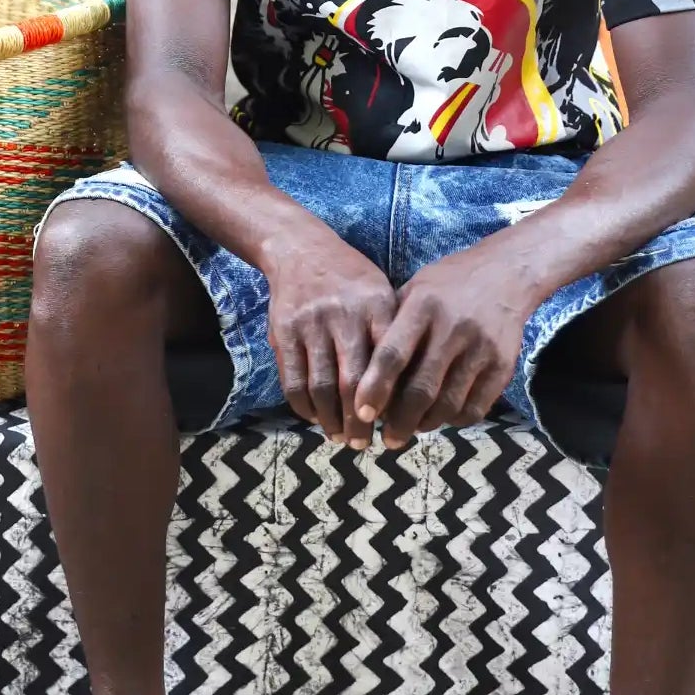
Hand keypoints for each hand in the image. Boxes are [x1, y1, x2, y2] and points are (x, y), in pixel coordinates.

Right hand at [260, 233, 399, 446]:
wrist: (300, 249)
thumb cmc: (351, 279)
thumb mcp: (382, 293)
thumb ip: (395, 335)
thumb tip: (411, 391)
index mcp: (377, 305)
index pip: (389, 362)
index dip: (391, 401)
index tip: (397, 426)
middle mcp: (344, 314)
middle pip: (353, 382)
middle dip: (360, 422)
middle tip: (365, 444)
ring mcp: (310, 323)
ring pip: (322, 387)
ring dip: (331, 421)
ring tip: (341, 438)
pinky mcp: (283, 332)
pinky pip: (293, 381)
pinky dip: (305, 408)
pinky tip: (315, 418)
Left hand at [353, 247, 533, 448]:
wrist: (506, 273)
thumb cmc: (447, 285)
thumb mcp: (414, 290)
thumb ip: (391, 326)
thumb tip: (362, 376)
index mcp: (423, 306)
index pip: (392, 354)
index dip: (374, 388)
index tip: (362, 413)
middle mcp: (453, 327)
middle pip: (421, 389)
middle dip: (400, 422)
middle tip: (387, 439)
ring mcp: (481, 348)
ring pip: (448, 404)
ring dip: (426, 424)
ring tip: (412, 427)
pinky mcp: (503, 366)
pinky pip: (475, 408)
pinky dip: (454, 420)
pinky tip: (442, 417)